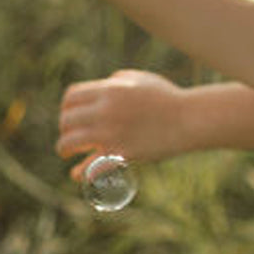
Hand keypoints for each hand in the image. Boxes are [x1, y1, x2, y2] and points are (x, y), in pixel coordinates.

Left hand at [58, 70, 189, 178]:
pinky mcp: (119, 153)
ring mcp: (110, 133)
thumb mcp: (143, 79)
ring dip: (64, 148)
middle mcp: (105, 110)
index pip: (72, 97)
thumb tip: (106, 84)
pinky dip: (80, 172)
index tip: (71, 115)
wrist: (189, 118)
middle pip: (67, 120)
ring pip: (69, 142)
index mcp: (110, 90)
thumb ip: (119, 80)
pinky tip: (77, 174)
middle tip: (71, 135)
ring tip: (68, 152)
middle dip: (65, 128)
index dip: (67, 106)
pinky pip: (89, 166)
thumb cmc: (168, 98)